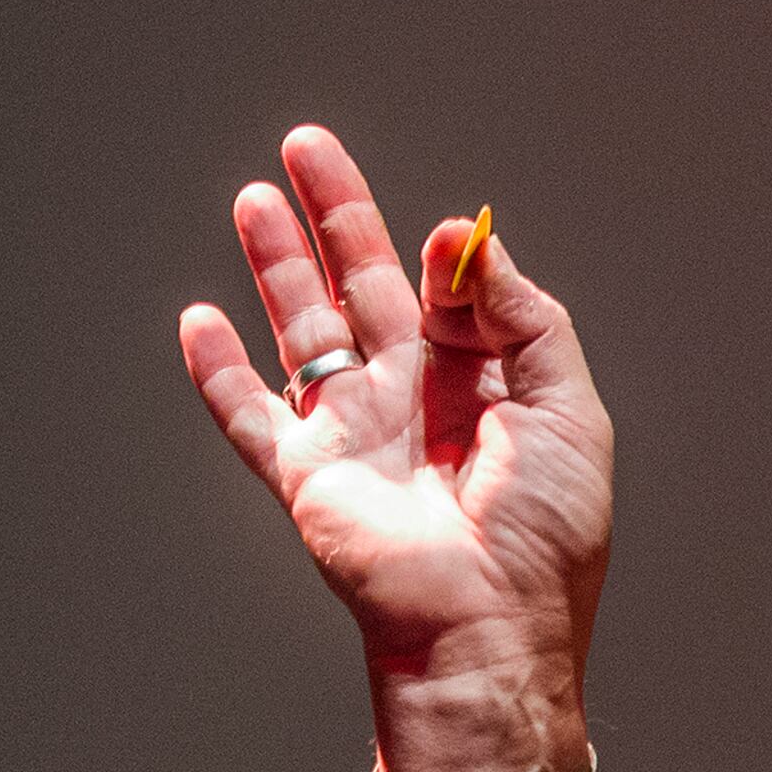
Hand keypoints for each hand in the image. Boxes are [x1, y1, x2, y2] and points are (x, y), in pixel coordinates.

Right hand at [178, 126, 610, 771]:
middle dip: (335, 216)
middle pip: (363, 287)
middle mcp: (414, 399)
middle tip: (306, 146)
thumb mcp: (571, 410)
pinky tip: (200, 320)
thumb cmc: (545, 534)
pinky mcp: (306, 475)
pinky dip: (219, 371)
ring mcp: (355, 433)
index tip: (445, 241)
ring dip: (278, 265)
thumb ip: (527, 320)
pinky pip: (250, 415)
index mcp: (484, 384)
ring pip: (305, 330)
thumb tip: (467, 243)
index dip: (444, 257)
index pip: (449, 293)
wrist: (491, 625)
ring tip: (257, 197)